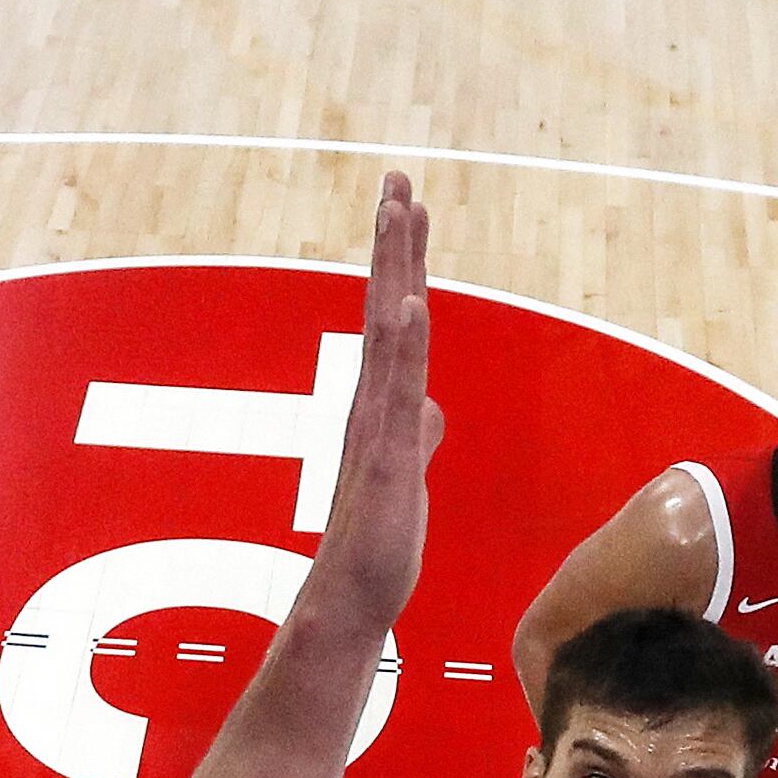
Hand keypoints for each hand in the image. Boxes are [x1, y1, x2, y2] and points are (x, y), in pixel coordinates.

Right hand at [306, 174, 443, 632]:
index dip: (400, 260)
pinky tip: (407, 303)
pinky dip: (400, 345)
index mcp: (379, 403)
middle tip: (397, 178)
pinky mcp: (384, 457)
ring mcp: (375, 426)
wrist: (349, 599)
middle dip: (393, 241)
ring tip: (399, 213)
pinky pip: (394, 391)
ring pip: (387, 332)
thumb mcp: (405, 476)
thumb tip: (428, 407)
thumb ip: (416, 435)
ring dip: (393, 270)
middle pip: (384, 304)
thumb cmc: (374, 545)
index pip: (393, 316)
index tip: (404, 204)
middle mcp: (370, 402)